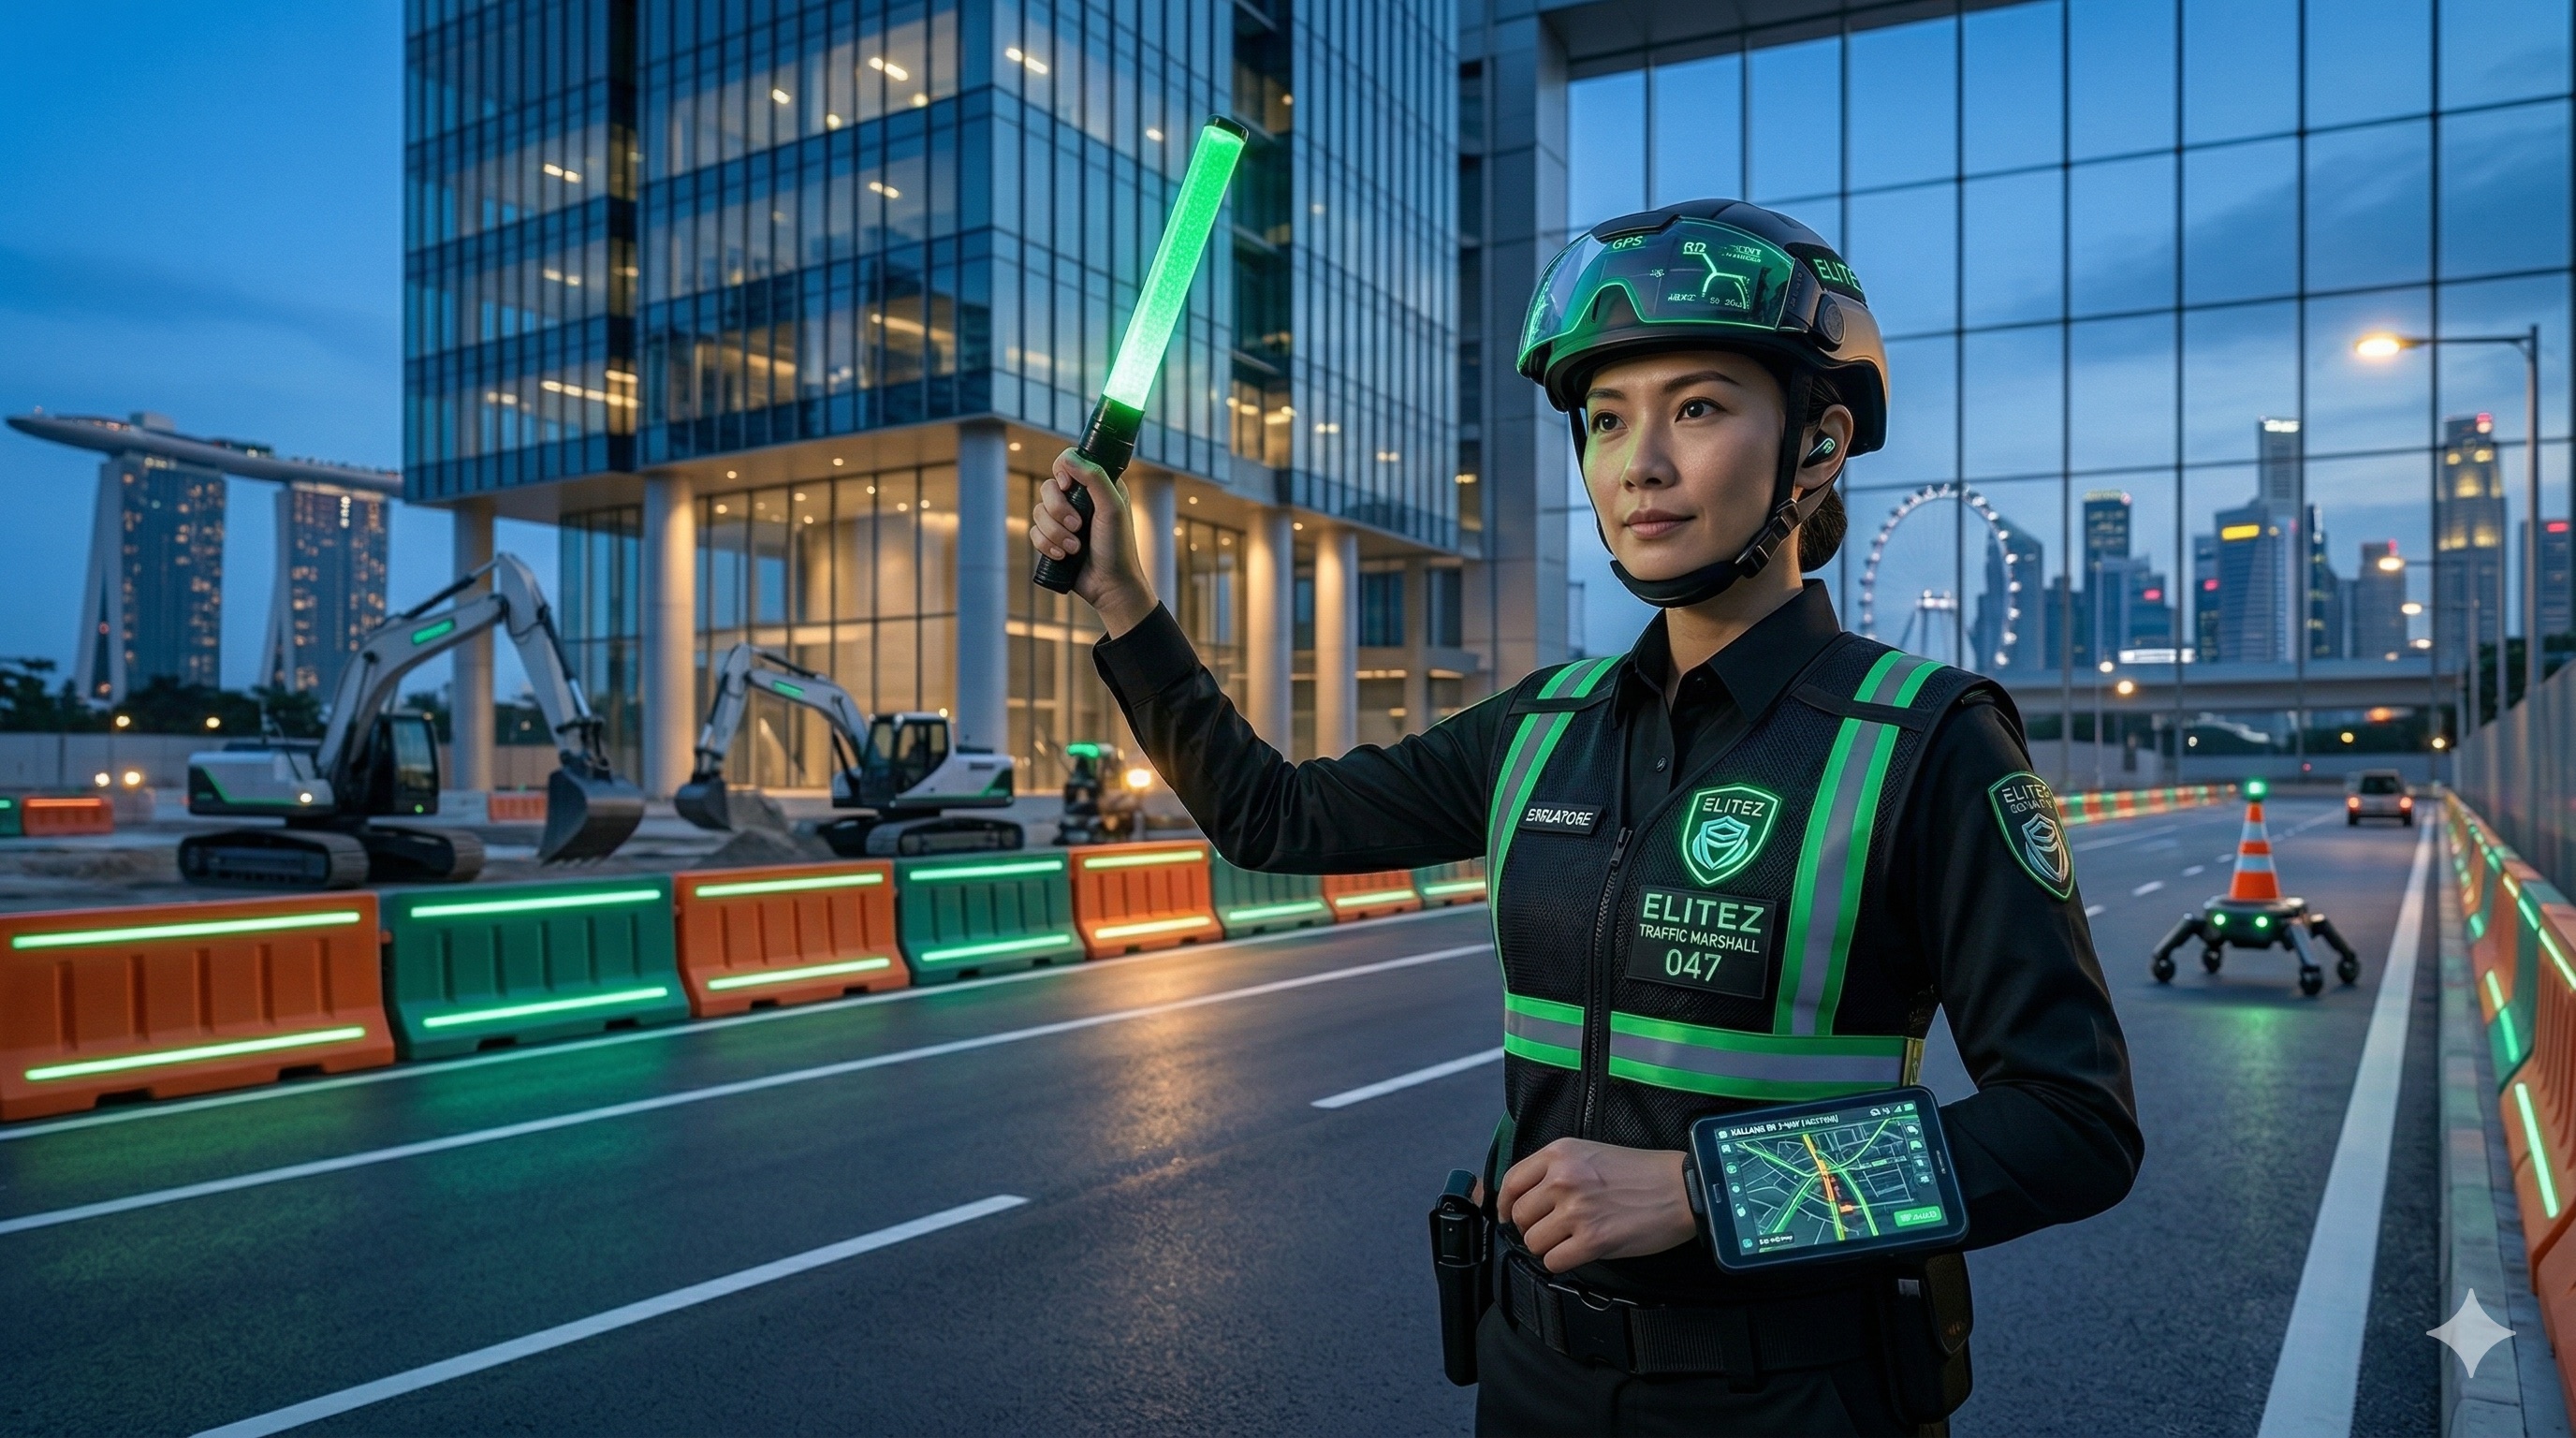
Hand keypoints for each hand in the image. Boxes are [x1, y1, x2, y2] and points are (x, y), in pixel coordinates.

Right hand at [1030, 448, 1156, 635]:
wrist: (1110, 585)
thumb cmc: (1118, 546)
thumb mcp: (1112, 508)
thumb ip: (1094, 478)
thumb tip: (1069, 459)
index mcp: (1098, 486)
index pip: (1068, 462)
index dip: (1062, 471)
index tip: (1066, 485)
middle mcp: (1080, 500)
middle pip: (1048, 488)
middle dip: (1058, 509)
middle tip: (1077, 526)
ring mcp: (1064, 520)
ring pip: (1038, 512)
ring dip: (1055, 533)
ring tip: (1075, 548)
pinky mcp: (1053, 539)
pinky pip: (1034, 532)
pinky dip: (1047, 545)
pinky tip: (1063, 556)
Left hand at [1498, 1138, 1697, 1273]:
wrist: (1681, 1188)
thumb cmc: (1641, 1171)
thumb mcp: (1591, 1153)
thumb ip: (1557, 1170)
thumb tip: (1527, 1197)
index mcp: (1559, 1153)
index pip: (1511, 1181)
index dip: (1505, 1203)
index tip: (1509, 1215)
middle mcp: (1561, 1179)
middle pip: (1519, 1215)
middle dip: (1532, 1227)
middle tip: (1552, 1230)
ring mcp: (1575, 1210)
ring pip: (1533, 1242)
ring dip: (1548, 1246)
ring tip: (1570, 1240)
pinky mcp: (1591, 1241)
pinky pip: (1553, 1262)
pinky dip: (1562, 1262)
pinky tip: (1579, 1252)